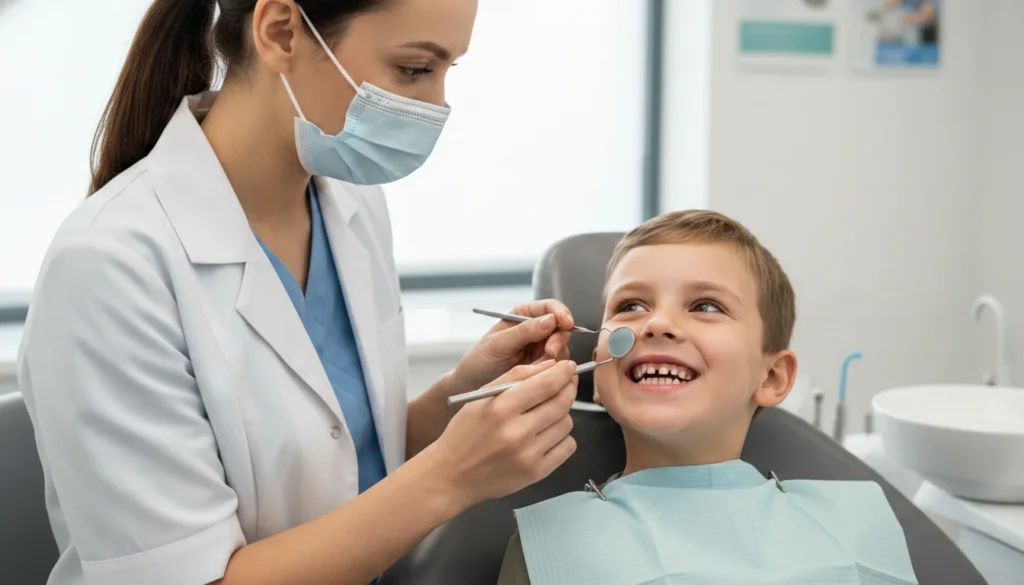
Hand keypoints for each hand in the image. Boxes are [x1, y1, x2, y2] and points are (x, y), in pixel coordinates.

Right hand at [426, 360, 578, 507]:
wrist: (452, 475)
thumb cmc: (465, 432)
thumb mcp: (481, 397)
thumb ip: (516, 376)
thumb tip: (551, 365)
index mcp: (500, 409)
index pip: (546, 384)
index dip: (563, 372)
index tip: (568, 367)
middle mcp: (516, 433)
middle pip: (562, 402)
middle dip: (568, 389)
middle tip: (565, 384)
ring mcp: (528, 455)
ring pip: (567, 423)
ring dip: (562, 414)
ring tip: (544, 414)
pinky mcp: (536, 473)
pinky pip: (568, 446)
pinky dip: (562, 437)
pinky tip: (545, 434)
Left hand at [448, 300, 574, 397]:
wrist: (471, 387)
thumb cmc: (479, 361)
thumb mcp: (498, 344)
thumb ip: (524, 332)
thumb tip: (550, 320)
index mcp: (522, 316)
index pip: (549, 307)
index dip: (560, 313)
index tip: (565, 323)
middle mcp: (535, 330)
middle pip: (561, 328)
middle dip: (558, 339)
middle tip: (550, 351)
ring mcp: (540, 349)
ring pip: (562, 348)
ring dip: (554, 357)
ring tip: (536, 366)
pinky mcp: (542, 367)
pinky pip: (557, 366)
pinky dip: (551, 370)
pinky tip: (537, 374)